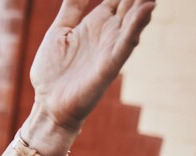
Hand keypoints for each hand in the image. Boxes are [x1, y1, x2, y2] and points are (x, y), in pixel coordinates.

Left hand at [30, 0, 155, 135]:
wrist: (48, 104)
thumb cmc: (52, 71)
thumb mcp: (59, 31)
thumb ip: (72, 8)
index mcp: (97, 22)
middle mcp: (109, 31)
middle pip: (130, 2)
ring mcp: (111, 47)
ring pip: (134, 18)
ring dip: (143, 2)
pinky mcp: (110, 64)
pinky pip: (127, 42)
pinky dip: (137, 25)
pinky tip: (146, 9)